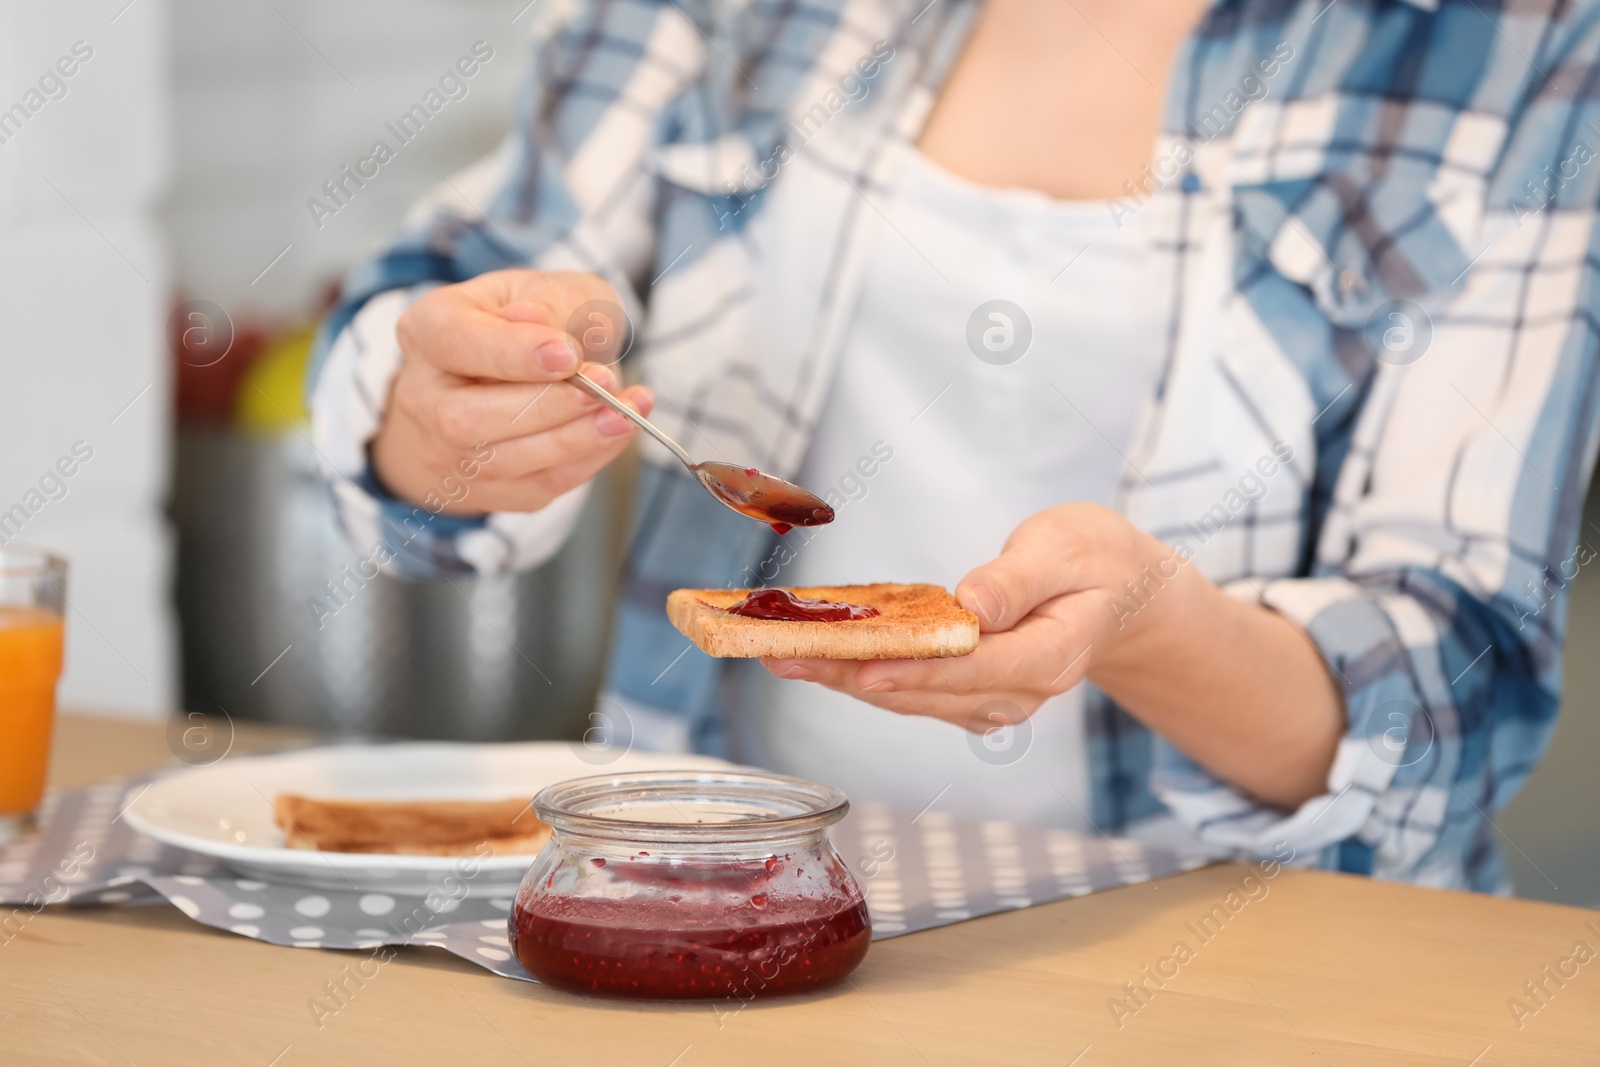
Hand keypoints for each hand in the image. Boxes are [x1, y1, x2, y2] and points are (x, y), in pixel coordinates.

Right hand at [370, 269, 652, 514]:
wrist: (531, 371)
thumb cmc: (540, 323)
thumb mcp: (550, 290)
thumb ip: (547, 301)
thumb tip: (532, 321)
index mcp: (429, 330)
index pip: (454, 343)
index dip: (511, 354)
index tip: (568, 355)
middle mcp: (423, 397)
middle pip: (466, 417)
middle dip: (544, 407)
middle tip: (604, 388)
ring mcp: (446, 450)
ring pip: (500, 461)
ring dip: (573, 440)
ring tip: (624, 413)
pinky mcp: (484, 488)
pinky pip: (535, 486)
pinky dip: (584, 461)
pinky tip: (617, 433)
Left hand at [761, 503, 1192, 730]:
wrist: (1119, 594)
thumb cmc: (1095, 562)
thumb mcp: (1069, 548)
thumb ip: (1019, 579)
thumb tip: (972, 606)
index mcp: (1051, 656)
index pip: (977, 670)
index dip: (918, 671)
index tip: (864, 668)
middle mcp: (1018, 691)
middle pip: (928, 692)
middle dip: (853, 676)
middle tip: (786, 654)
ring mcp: (992, 698)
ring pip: (911, 697)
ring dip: (844, 679)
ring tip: (782, 654)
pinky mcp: (969, 692)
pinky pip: (911, 687)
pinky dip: (862, 673)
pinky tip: (818, 656)